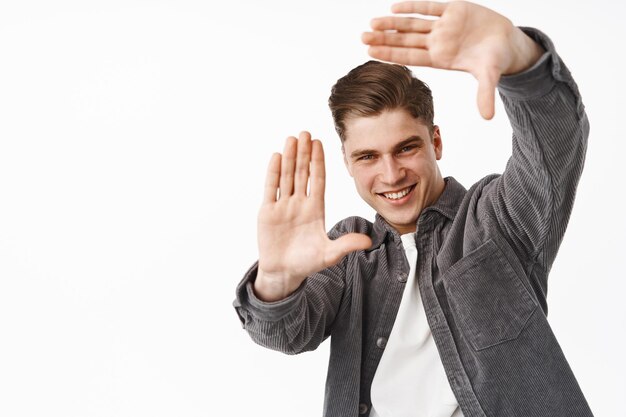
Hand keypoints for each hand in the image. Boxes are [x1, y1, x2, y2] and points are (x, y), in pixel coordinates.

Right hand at [255, 131, 371, 301]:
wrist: (283, 273)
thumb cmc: (306, 263)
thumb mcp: (330, 254)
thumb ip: (346, 244)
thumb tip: (369, 242)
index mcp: (315, 209)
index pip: (318, 180)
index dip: (318, 162)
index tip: (319, 144)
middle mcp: (299, 203)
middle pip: (301, 173)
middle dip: (303, 153)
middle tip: (305, 132)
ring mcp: (283, 206)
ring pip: (287, 176)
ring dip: (288, 157)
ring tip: (291, 138)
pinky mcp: (268, 212)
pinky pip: (271, 188)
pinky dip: (273, 172)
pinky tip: (276, 156)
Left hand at [362, 1, 544, 118]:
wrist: (508, 41)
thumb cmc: (495, 60)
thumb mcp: (490, 76)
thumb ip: (486, 94)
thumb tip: (488, 118)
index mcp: (441, 59)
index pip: (410, 57)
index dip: (391, 54)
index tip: (371, 52)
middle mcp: (438, 42)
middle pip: (405, 41)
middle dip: (384, 39)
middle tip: (362, 37)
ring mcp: (443, 26)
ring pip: (412, 24)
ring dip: (393, 23)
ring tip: (372, 23)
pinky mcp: (453, 9)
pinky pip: (429, 7)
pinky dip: (413, 6)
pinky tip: (394, 8)